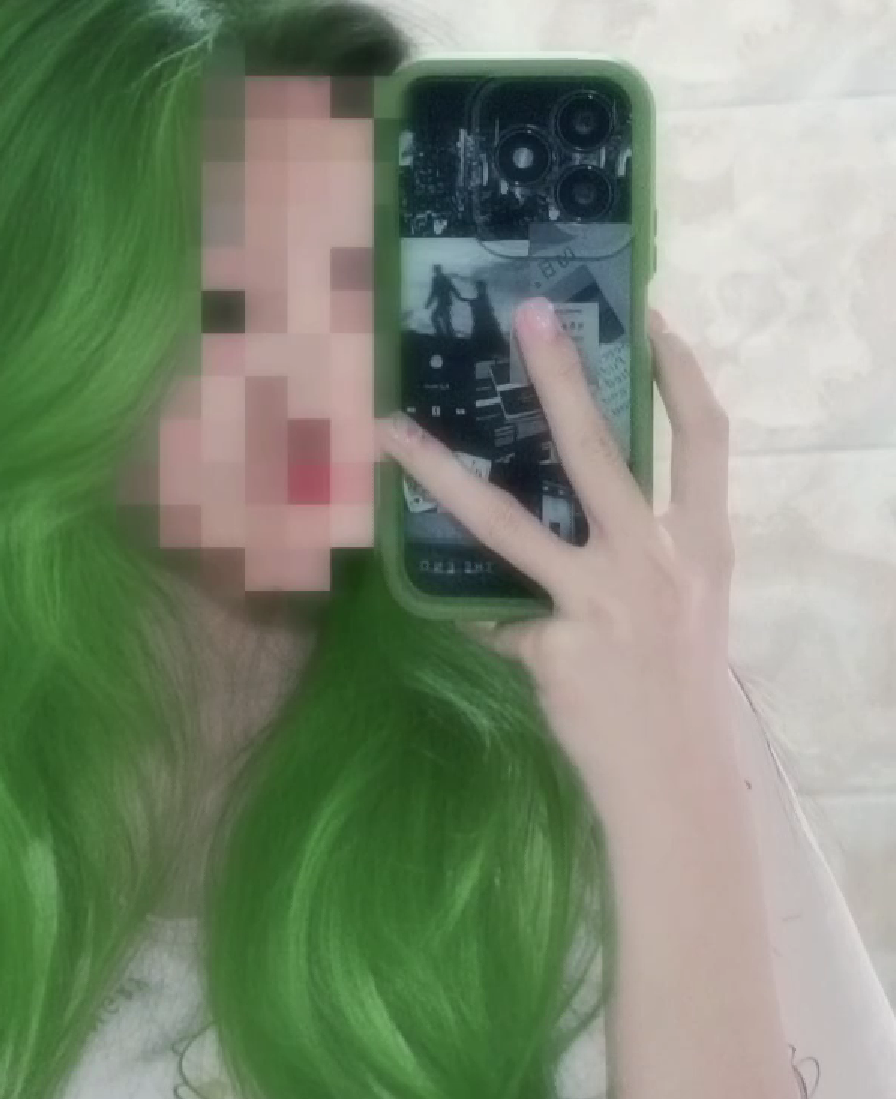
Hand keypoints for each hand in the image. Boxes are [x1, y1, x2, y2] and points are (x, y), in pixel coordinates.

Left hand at [378, 300, 738, 835]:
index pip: (705, 440)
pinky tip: (462, 619)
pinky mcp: (551, 646)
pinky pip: (492, 615)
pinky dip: (479, 617)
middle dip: (561, 376)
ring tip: (392, 430)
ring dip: (442, 472)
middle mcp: (653, 562)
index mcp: (703, 546)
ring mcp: (599, 602)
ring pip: (504, 521)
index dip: (679, 375)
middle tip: (527, 313)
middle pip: (599, 450)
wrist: (674, 785)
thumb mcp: (686, 607)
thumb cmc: (677, 688)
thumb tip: (569, 516)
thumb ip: (642, 553)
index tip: (648, 320)